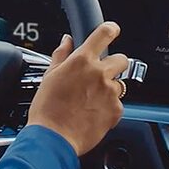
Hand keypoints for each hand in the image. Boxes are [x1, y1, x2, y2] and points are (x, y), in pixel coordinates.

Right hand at [26, 22, 129, 156]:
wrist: (53, 138)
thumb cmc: (47, 109)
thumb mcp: (49, 76)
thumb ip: (61, 55)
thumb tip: (66, 41)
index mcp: (81, 61)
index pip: (104, 34)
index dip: (111, 29)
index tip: (112, 30)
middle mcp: (99, 73)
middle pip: (121, 59)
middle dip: (113, 65)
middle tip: (100, 75)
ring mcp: (110, 92)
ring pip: (120, 83)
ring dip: (110, 89)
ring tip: (91, 100)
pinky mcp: (116, 110)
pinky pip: (118, 104)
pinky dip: (109, 107)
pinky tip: (93, 113)